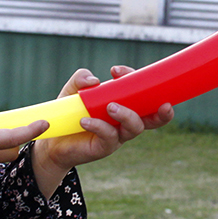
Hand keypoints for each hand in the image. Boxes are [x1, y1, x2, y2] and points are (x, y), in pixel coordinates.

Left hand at [32, 66, 173, 197]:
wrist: (53, 139)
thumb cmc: (69, 112)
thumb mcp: (72, 91)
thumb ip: (81, 79)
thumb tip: (94, 80)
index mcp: (124, 103)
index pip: (141, 92)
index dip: (136, 80)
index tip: (115, 71)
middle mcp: (125, 120)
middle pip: (152, 118)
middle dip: (162, 113)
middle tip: (164, 104)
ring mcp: (117, 135)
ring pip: (135, 127)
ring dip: (127, 115)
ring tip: (110, 107)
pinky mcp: (105, 147)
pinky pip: (110, 137)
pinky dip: (99, 126)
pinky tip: (85, 121)